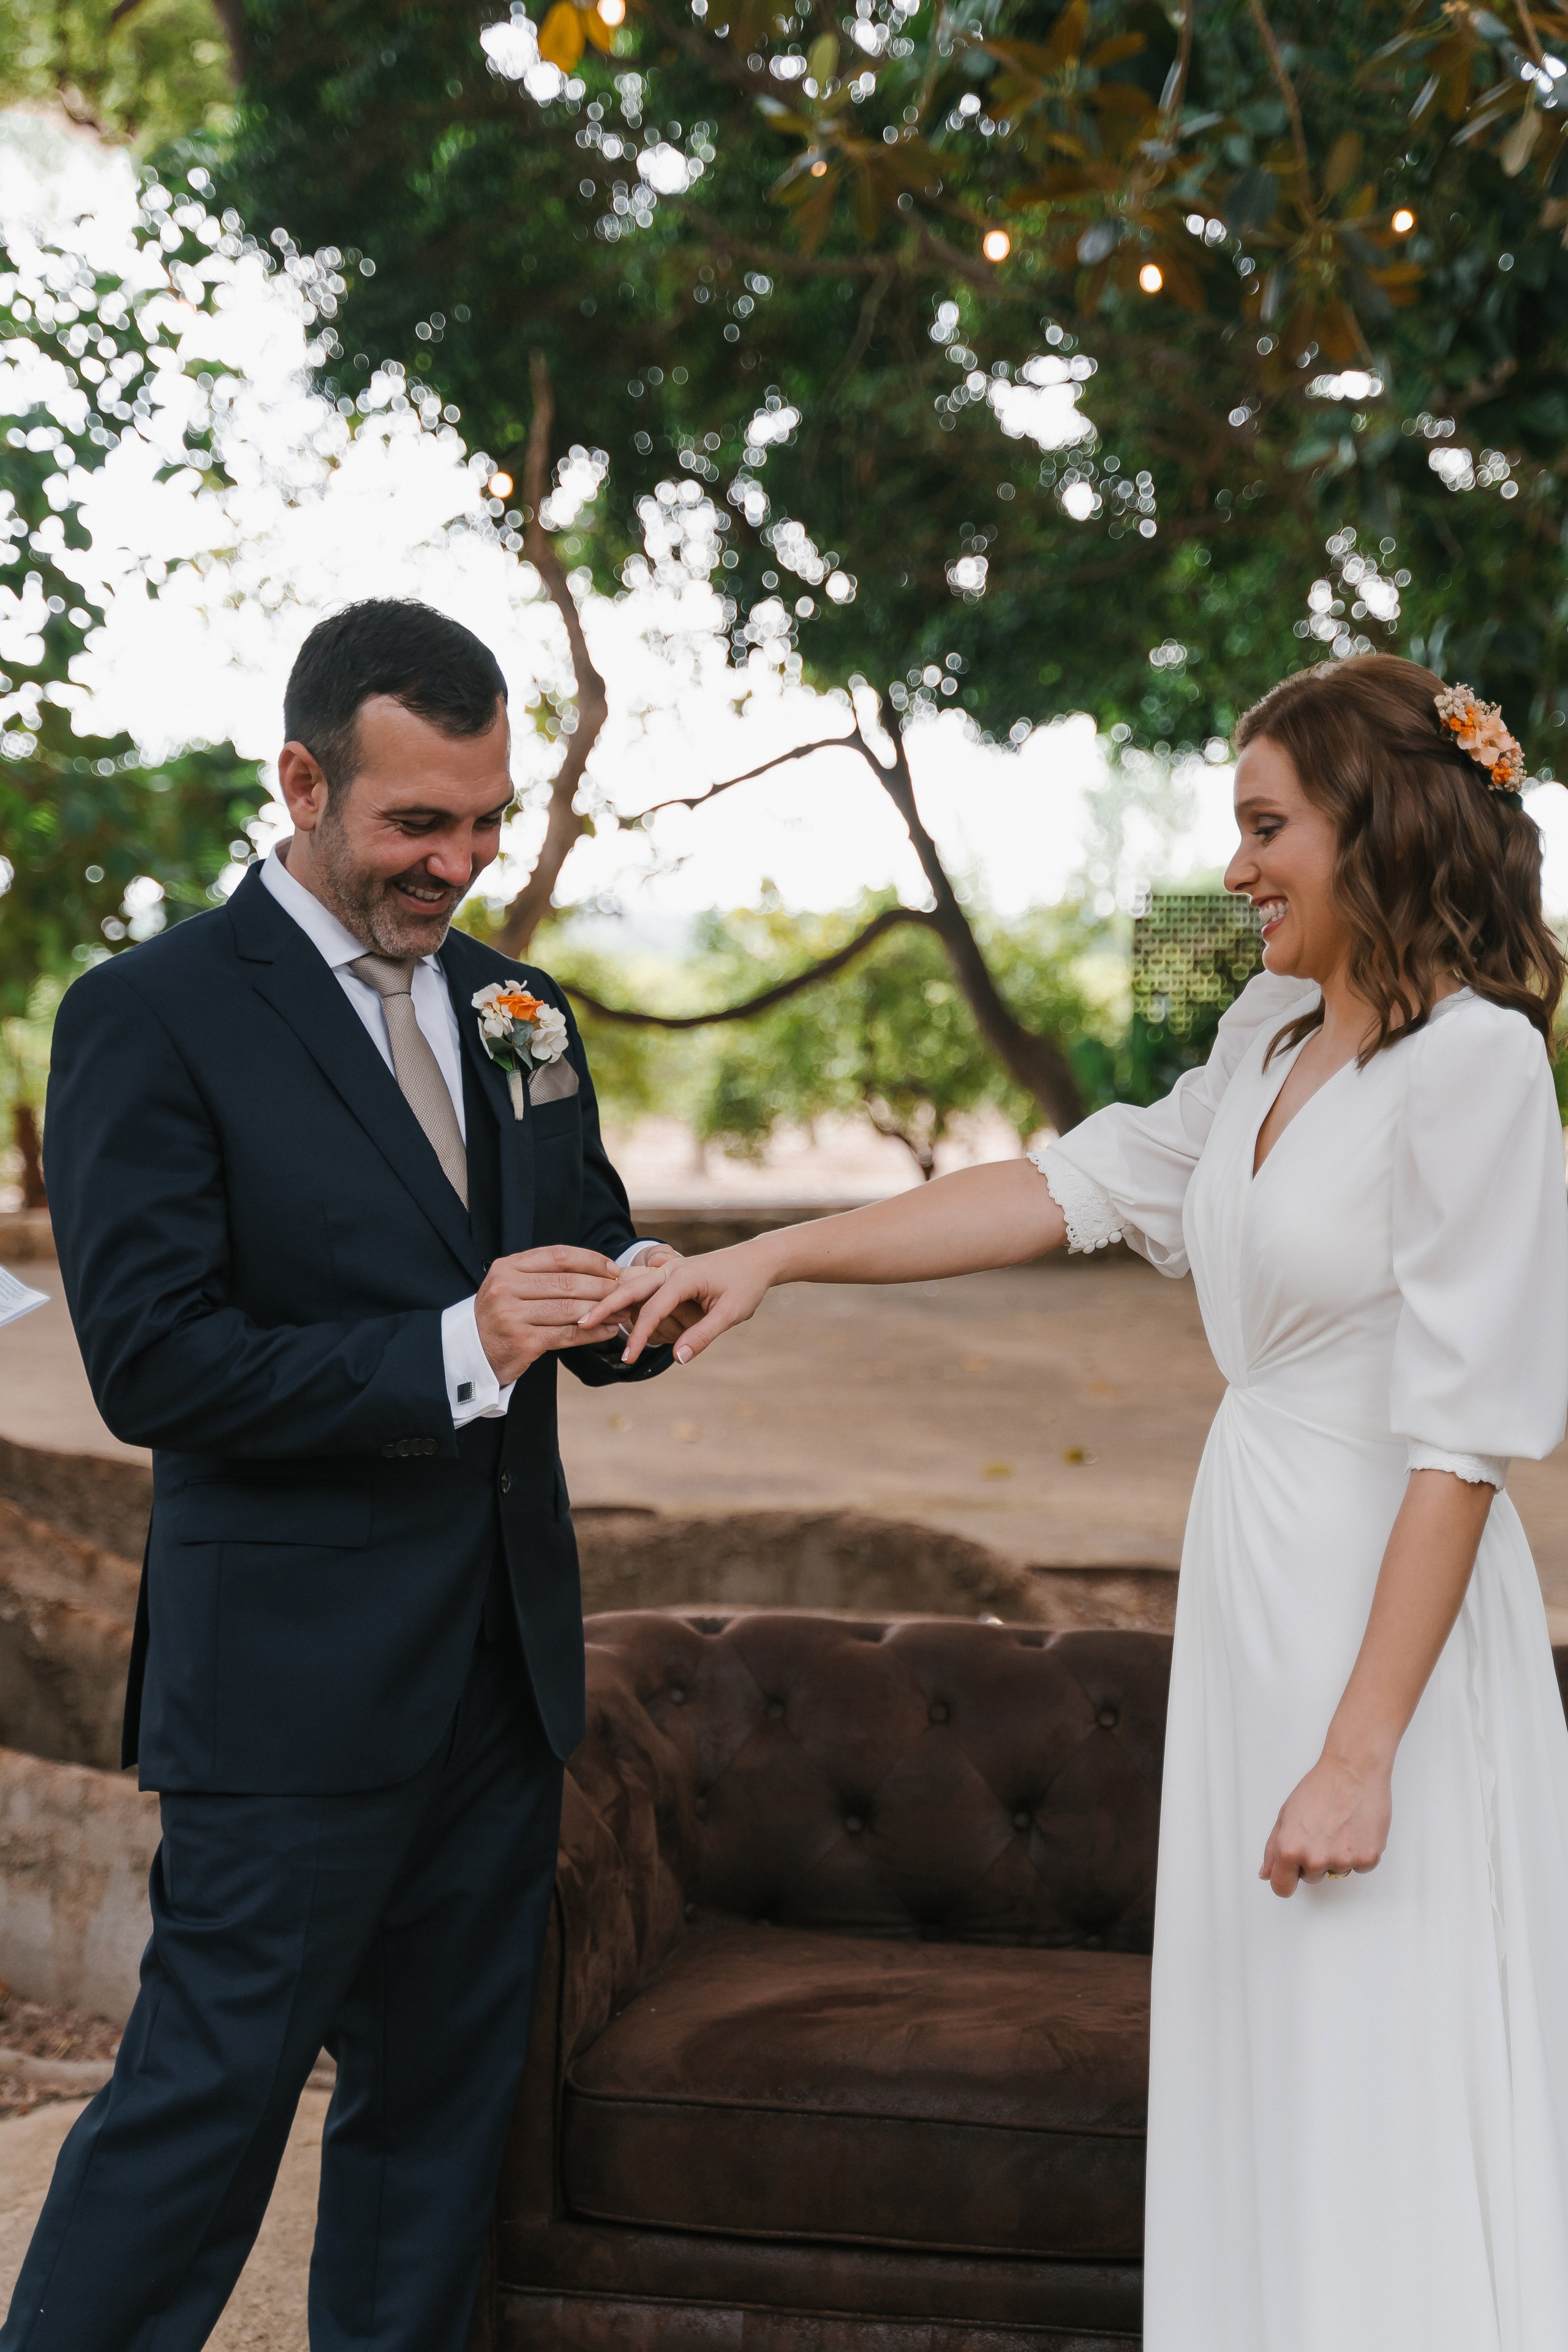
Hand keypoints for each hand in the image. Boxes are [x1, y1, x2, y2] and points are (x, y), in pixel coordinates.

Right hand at [475, 1246, 627, 1383]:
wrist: (471, 1352)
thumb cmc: (500, 1316)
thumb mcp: (511, 1286)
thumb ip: (543, 1275)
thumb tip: (595, 1271)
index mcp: (507, 1267)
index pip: (558, 1256)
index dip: (590, 1261)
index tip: (612, 1269)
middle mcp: (507, 1288)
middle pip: (567, 1282)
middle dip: (602, 1287)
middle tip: (624, 1292)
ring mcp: (513, 1316)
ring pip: (569, 1309)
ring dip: (602, 1310)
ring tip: (622, 1312)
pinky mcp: (522, 1342)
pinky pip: (566, 1335)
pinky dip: (592, 1333)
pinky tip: (608, 1331)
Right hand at [584, 1238, 781, 1364]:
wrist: (755, 1260)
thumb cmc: (745, 1285)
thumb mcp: (731, 1313)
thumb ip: (704, 1335)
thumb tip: (678, 1359)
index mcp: (683, 1278)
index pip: (652, 1310)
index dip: (639, 1337)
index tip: (628, 1359)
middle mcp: (668, 1270)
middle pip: (628, 1288)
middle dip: (605, 1306)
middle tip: (581, 1323)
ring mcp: (666, 1269)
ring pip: (630, 1284)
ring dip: (612, 1300)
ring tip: (588, 1318)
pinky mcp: (667, 1274)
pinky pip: (640, 1285)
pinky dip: (624, 1296)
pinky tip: (611, 1311)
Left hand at [1259, 1748, 1391, 1897]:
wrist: (1353, 1771)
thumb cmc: (1320, 1787)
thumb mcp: (1286, 1814)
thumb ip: (1273, 1848)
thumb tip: (1267, 1873)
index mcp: (1290, 1849)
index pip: (1282, 1888)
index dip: (1285, 1880)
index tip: (1290, 1875)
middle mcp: (1315, 1859)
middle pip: (1311, 1878)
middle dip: (1313, 1860)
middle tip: (1320, 1832)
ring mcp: (1342, 1861)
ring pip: (1336, 1871)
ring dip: (1337, 1855)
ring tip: (1339, 1826)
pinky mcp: (1367, 1858)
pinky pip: (1359, 1867)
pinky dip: (1358, 1852)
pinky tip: (1355, 1829)